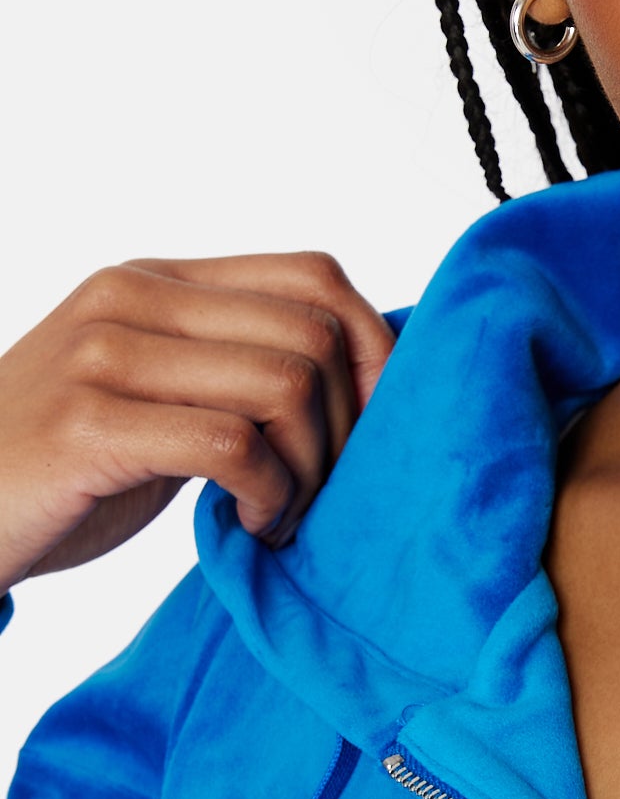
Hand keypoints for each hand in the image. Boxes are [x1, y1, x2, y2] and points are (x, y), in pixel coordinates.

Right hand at [0, 254, 393, 596]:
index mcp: (156, 280)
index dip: (374, 350)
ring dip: (310, 470)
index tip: (374, 428)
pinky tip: (247, 524)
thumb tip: (367, 372)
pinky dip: (267, 494)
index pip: (314, 274)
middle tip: (322, 492)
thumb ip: (234, 364)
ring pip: (284, 385)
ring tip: (280, 514)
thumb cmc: (67, 470)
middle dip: (348, 428)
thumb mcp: (157, 392)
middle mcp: (131, 297)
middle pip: (313, 334)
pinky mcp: (88, 423)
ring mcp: (103, 355)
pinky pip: (232, 443)